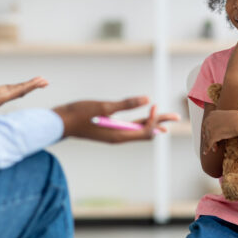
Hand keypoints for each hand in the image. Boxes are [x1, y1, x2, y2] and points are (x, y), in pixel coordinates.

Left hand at [0, 57, 48, 116]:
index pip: (9, 88)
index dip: (20, 85)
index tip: (31, 82)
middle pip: (18, 90)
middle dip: (31, 86)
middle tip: (44, 81)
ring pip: (20, 91)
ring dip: (33, 86)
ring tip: (45, 81)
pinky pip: (17, 92)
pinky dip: (28, 87)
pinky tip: (38, 83)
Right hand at [53, 96, 179, 142]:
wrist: (60, 122)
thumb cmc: (79, 114)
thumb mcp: (103, 107)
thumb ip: (125, 104)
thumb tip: (147, 100)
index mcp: (118, 135)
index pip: (144, 131)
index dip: (152, 119)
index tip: (153, 105)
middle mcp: (118, 137)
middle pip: (145, 131)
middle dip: (160, 123)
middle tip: (177, 117)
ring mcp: (113, 134)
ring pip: (137, 129)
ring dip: (151, 123)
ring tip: (166, 121)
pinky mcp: (108, 129)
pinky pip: (128, 128)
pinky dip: (139, 123)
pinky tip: (142, 119)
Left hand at [201, 109, 237, 154]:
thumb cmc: (237, 119)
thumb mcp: (227, 117)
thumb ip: (223, 119)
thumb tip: (224, 124)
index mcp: (211, 114)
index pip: (205, 124)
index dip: (206, 131)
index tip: (206, 135)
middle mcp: (208, 120)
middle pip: (205, 131)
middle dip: (207, 138)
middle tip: (209, 142)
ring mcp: (209, 128)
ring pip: (207, 138)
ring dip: (209, 145)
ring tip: (214, 149)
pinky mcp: (212, 136)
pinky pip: (208, 144)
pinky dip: (206, 149)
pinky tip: (205, 153)